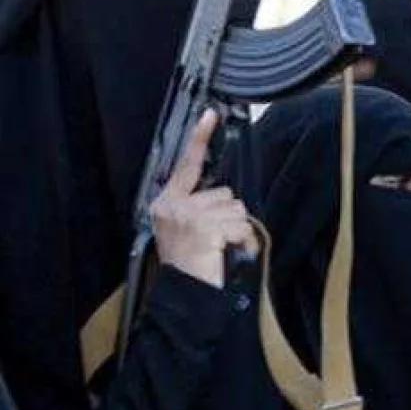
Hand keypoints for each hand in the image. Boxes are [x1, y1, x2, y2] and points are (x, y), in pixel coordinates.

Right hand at [150, 110, 255, 288]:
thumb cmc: (189, 263)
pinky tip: (227, 254)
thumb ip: (197, 207)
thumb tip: (225, 196)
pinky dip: (243, 242)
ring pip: (237, 209)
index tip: (210, 114)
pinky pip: (242, 226)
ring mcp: (189, 215)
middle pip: (226, 193)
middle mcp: (174, 205)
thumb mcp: (185, 229)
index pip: (187, 165)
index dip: (200, 139)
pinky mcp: (205, 227)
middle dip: (229, 216)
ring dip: (237, 230)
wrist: (183, 295)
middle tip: (214, 241)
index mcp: (167, 202)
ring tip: (218, 249)